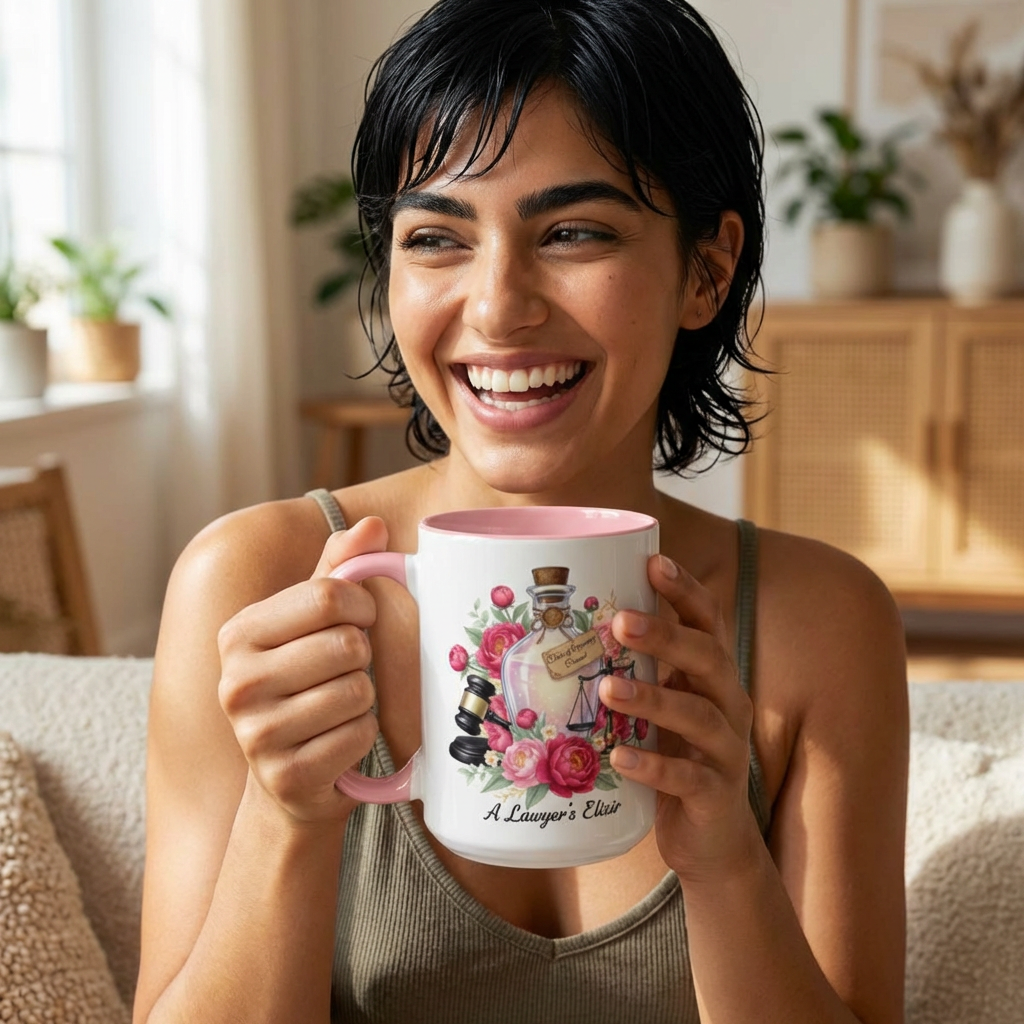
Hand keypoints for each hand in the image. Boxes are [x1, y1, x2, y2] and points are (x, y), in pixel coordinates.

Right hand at [216, 516, 387, 825]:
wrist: (289, 780)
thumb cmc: (308, 685)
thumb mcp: (314, 624)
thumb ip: (340, 570)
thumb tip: (374, 525)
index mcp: (239, 633)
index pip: (327, 594)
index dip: (363, 605)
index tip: (362, 620)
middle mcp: (236, 681)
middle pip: (346, 644)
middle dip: (363, 657)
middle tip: (347, 671)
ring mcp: (254, 735)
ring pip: (357, 692)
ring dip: (365, 699)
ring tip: (340, 706)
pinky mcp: (284, 777)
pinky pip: (358, 736)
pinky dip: (363, 737)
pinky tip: (338, 741)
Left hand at [601, 554, 760, 883]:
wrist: (711, 841)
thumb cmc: (673, 758)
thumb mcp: (660, 707)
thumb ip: (634, 670)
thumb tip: (567, 628)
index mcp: (712, 677)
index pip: (708, 622)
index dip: (686, 591)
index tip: (655, 562)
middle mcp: (728, 705)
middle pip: (708, 658)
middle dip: (666, 635)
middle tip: (620, 620)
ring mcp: (726, 752)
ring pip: (699, 716)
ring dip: (654, 698)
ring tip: (610, 687)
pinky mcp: (716, 797)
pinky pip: (689, 779)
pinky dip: (655, 767)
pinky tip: (621, 758)